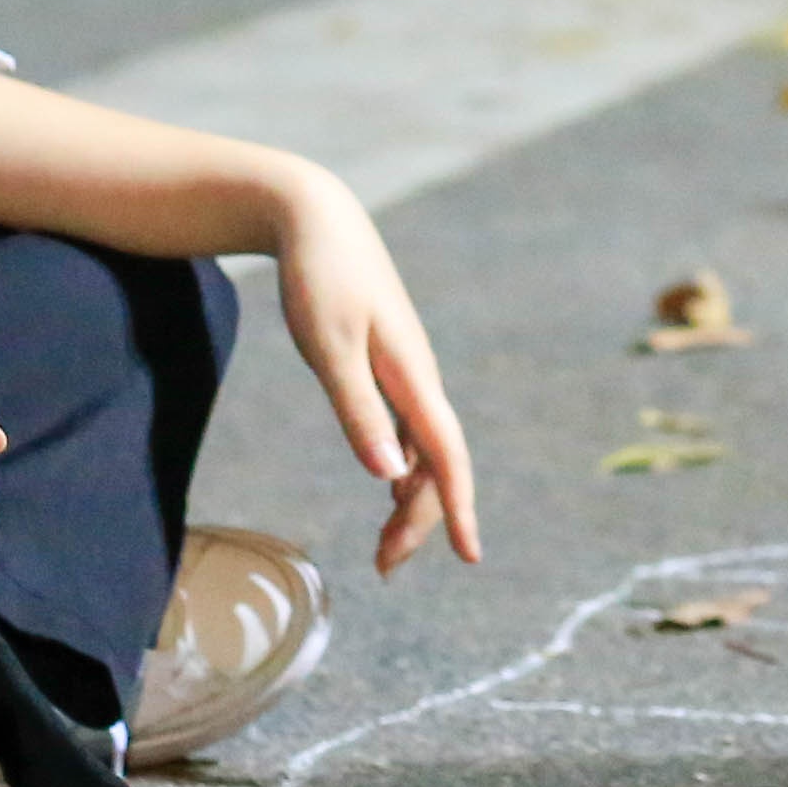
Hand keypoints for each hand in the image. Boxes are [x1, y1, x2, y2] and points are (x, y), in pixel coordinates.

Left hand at [268, 170, 481, 574]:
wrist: (317, 217)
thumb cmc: (320, 279)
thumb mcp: (329, 348)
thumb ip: (358, 411)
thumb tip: (387, 477)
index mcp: (412, 376)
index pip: (446, 455)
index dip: (458, 508)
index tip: (470, 556)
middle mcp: (418, 379)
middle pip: (435, 464)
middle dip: (419, 520)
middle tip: (384, 568)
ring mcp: (404, 373)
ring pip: (421, 450)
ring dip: (408, 500)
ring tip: (384, 550)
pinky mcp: (387, 365)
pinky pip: (407, 430)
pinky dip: (400, 468)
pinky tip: (389, 486)